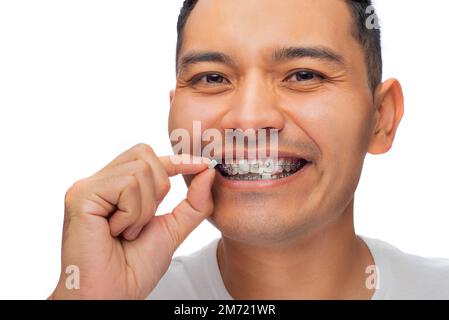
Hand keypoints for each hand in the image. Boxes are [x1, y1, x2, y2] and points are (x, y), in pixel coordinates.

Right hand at [50, 144, 214, 298]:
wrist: (112, 295)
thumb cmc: (134, 269)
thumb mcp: (172, 229)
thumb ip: (193, 202)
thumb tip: (208, 171)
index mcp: (116, 188)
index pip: (149, 158)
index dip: (177, 159)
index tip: (204, 164)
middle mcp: (100, 183)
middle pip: (145, 154)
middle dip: (159, 188)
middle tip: (143, 222)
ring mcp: (88, 187)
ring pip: (139, 170)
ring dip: (144, 209)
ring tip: (127, 232)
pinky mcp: (81, 195)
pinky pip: (126, 185)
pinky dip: (132, 213)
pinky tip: (116, 232)